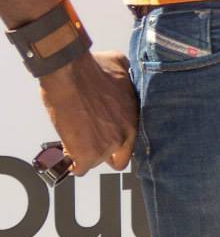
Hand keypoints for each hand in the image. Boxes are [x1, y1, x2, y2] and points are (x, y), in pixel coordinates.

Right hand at [36, 50, 137, 172]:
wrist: (70, 73)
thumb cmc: (93, 68)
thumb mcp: (123, 68)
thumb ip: (127, 81)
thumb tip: (124, 78)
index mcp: (135, 118)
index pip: (135, 143)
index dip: (121, 143)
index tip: (109, 139)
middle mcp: (125, 135)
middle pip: (119, 159)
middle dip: (105, 153)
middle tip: (91, 143)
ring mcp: (107, 146)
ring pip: (96, 162)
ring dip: (85, 154)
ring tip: (75, 141)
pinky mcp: (86, 153)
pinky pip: (80, 168)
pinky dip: (71, 162)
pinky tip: (67, 150)